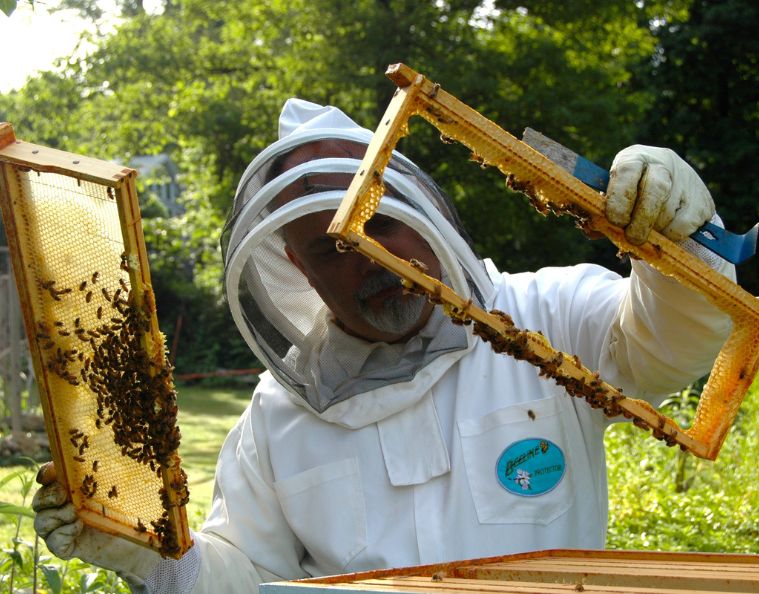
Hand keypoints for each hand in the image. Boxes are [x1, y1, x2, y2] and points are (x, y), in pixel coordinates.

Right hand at [32, 462, 160, 582]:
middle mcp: (62, 507)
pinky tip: (79, 529)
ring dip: (56, 516)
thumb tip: (114, 442)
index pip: (48, 477)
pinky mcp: (66, 547)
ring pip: (41, 522)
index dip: (45, 474)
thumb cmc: (131, 506)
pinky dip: (62, 534)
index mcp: (72, 487)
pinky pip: (53, 542)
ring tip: (76, 514)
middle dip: (47, 496)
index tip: (49, 474)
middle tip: (64, 496)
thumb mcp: (122, 483)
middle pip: (38, 500)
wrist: (138, 539)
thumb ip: (112, 467)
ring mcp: (62, 528)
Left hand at [606, 145, 714, 244]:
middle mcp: (663, 162)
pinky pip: (684, 225)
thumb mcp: (614, 197)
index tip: (615, 220)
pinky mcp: (702, 200)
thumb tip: (592, 230)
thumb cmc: (631, 196)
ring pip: (669, 212)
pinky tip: (664, 234)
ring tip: (646, 235)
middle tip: (632, 239)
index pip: (627, 171)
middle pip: (655, 190)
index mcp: (633, 158)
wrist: (671, 189)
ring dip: (654, 231)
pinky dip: (671, 236)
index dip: (619, 198)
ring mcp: (687, 179)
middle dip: (641, 220)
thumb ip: (601, 214)